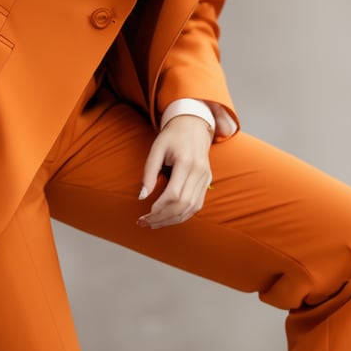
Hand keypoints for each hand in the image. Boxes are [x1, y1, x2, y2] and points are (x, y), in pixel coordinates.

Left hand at [137, 114, 212, 229]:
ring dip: (172, 220)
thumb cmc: (172, 136)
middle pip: (183, 205)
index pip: (174, 194)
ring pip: (191, 208)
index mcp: (186, 162)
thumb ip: (149, 172)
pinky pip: (197, 205)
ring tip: (154, 223)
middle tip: (145, 222)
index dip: (159, 208)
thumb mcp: (156, 149)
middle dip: (163, 218)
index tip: (144, 214)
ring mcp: (206, 178)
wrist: (193, 126)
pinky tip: (168, 218)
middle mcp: (199, 172)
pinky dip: (182, 215)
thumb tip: (142, 196)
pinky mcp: (207, 182)